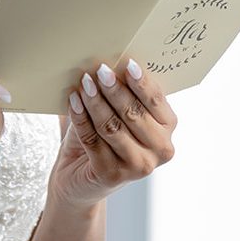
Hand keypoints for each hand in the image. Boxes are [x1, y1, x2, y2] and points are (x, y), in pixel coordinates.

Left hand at [49, 59, 176, 208]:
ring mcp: (138, 166)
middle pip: (133, 113)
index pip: (156, 100)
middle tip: (99, 70)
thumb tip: (108, 63)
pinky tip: (73, 101)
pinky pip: (93, 139)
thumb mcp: (116, 111)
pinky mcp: (111, 174)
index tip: (127, 63)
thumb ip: (120, 91)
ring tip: (83, 83)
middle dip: (114, 89)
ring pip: (112, 127)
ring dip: (95, 102)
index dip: (141, 82)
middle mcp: (160, 149)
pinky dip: (80, 118)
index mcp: (166, 127)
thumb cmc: (102, 136)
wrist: (80, 177)